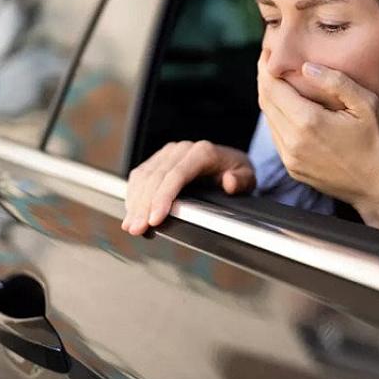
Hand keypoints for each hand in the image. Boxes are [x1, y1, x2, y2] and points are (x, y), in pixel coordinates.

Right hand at [122, 141, 254, 234]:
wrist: (229, 161)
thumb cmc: (236, 171)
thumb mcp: (247, 176)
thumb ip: (241, 180)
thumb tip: (229, 182)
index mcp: (203, 152)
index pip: (176, 174)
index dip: (163, 197)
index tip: (155, 219)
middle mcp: (183, 150)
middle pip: (156, 177)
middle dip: (144, 205)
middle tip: (137, 228)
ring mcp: (168, 153)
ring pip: (144, 176)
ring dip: (135, 202)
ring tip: (131, 225)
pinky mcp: (158, 160)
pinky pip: (140, 175)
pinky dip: (133, 195)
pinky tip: (131, 212)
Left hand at [257, 49, 378, 218]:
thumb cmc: (377, 144)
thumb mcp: (366, 104)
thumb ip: (336, 82)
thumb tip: (307, 67)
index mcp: (308, 122)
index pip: (273, 87)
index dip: (266, 67)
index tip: (267, 52)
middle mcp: (293, 142)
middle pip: (265, 102)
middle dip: (264, 79)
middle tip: (267, 61)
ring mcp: (290, 158)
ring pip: (268, 120)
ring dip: (269, 98)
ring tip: (276, 81)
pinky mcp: (293, 168)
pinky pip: (277, 136)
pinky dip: (277, 118)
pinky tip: (287, 107)